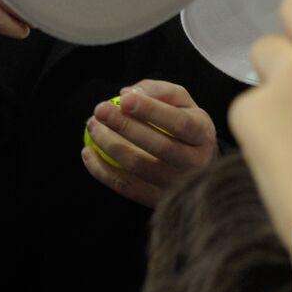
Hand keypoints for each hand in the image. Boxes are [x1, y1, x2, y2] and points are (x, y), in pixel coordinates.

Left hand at [81, 80, 217, 206]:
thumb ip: (160, 91)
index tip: (124, 99)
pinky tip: (88, 153)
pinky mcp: (157, 201)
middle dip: (125, 126)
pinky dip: (102, 171)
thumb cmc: (185, 126)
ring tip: (92, 127)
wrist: (199, 165)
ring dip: (109, 145)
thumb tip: (129, 93)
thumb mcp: (183, 102)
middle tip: (100, 110)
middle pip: (159, 146)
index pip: (179, 123)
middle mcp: (195, 163)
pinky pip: (126, 188)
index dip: (151, 111)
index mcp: (203, 135)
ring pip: (139, 167)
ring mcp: (177, 185)